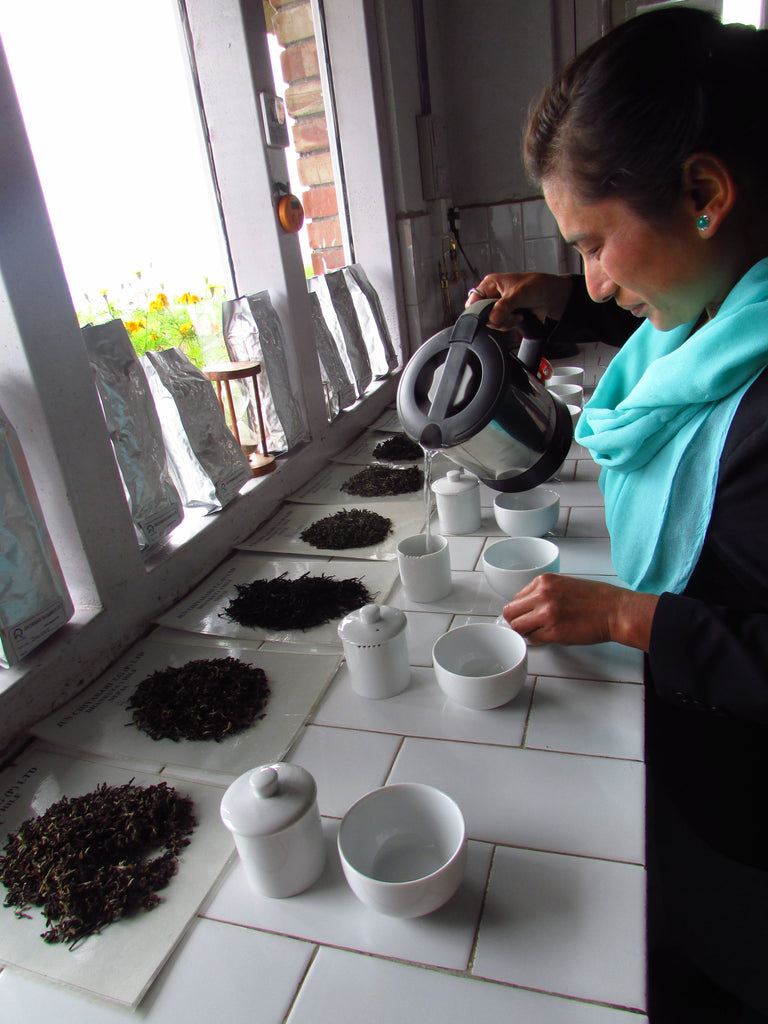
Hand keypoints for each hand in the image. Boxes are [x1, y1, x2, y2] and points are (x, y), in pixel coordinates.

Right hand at [465, 272, 572, 329]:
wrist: (552, 296)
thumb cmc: (538, 286)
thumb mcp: (519, 294)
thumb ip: (504, 307)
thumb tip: (492, 318)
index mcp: (491, 283)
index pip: (474, 299)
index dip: (479, 310)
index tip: (490, 316)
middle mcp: (493, 293)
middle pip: (482, 313)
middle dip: (496, 318)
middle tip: (508, 315)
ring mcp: (499, 305)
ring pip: (491, 321)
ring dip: (505, 322)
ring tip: (517, 315)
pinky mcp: (506, 314)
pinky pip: (500, 324)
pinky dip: (509, 324)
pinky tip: (519, 317)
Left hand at [502, 573, 658, 651]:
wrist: (615, 610)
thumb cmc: (596, 598)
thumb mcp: (565, 583)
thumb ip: (544, 592)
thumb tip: (528, 606)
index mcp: (544, 581)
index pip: (517, 597)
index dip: (521, 609)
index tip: (527, 614)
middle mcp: (542, 595)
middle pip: (511, 612)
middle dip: (516, 621)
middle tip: (527, 626)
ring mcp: (547, 614)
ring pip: (518, 627)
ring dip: (525, 632)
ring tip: (538, 632)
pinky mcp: (554, 633)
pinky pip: (533, 639)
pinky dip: (537, 640)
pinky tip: (549, 636)